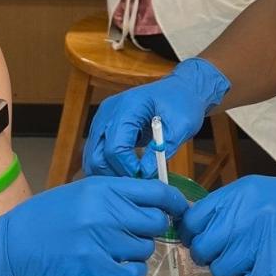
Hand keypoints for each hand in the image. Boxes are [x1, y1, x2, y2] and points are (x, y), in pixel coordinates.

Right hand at [0, 177, 188, 275]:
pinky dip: (127, 272)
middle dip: (149, 230)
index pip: (156, 192)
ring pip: (144, 250)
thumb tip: (150, 200)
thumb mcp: (77, 194)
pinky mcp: (99, 273)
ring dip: (133, 252)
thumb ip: (112, 195)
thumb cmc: (41, 221)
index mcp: (102, 190)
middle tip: (131, 234)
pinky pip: (134, 273)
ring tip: (107, 251)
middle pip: (155, 223)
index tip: (179, 209)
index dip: (174, 202)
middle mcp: (106, 213)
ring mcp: (103, 244)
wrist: (9, 253)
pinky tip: (108, 267)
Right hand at [81, 57, 230, 178]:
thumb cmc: (183, 103)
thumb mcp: (181, 126)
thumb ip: (161, 149)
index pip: (114, 147)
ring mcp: (102, 118)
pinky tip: (124, 175)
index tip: (145, 179)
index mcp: (127, 107)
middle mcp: (108, 111)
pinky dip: (107, 166)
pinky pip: (96, 151)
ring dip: (108, 172)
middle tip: (136, 186)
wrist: (180, 89)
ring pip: (92, 155)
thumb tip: (145, 173)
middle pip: (97, 154)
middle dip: (114, 174)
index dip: (127, 168)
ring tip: (131, 183)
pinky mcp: (103, 126)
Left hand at [178, 175, 275, 275]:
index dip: (193, 234)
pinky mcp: (272, 271)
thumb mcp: (259, 193)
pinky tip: (261, 274)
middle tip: (231, 253)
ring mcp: (257, 245)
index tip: (202, 238)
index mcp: (239, 194)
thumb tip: (192, 228)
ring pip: (220, 271)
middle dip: (213, 255)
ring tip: (252, 261)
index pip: (192, 220)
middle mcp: (243, 217)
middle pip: (202, 250)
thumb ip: (226, 209)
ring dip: (232, 271)